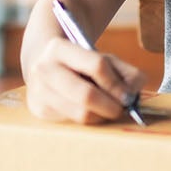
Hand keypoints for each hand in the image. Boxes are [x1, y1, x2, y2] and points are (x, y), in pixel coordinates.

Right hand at [21, 22, 146, 123]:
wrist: (46, 66)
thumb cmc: (81, 63)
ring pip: (80, 113)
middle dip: (110, 106)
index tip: (129, 96)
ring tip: (108, 109)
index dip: (117, 83)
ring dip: (102, 115)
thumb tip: (132, 94)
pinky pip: (73, 122)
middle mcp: (43, 69)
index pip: (97, 66)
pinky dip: (90, 119)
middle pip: (86, 95)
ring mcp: (38, 91)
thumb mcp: (104, 58)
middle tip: (121, 109)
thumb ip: (126, 73)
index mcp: (59, 47)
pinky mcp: (39, 110)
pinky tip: (92, 111)